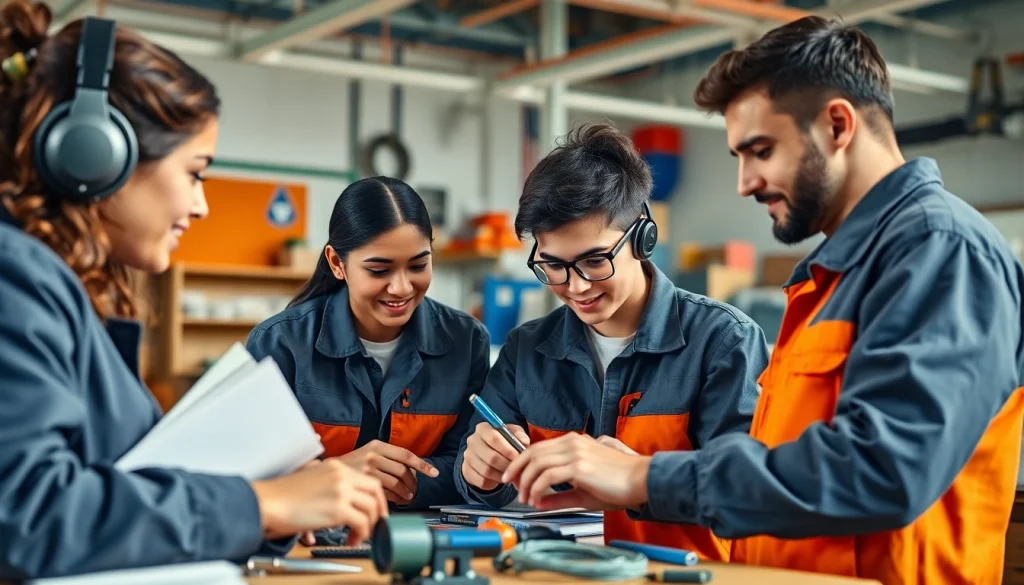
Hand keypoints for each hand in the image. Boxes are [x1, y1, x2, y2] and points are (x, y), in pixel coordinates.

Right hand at [250, 458, 387, 543]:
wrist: (267, 502)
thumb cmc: (281, 495)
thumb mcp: (310, 478)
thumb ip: (329, 484)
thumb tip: (342, 503)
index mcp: (336, 467)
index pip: (367, 479)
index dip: (375, 497)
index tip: (373, 510)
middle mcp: (342, 475)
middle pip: (376, 490)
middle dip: (380, 509)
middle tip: (376, 524)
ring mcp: (341, 490)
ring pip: (372, 507)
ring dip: (369, 525)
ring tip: (359, 536)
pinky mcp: (338, 508)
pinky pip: (362, 522)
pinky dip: (361, 534)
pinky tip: (351, 540)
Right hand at [337, 440, 438, 504]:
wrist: (319, 474)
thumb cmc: (345, 467)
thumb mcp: (365, 455)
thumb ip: (385, 459)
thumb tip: (410, 471)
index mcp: (376, 445)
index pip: (405, 455)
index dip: (422, 465)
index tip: (434, 472)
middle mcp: (372, 455)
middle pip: (403, 471)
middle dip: (413, 483)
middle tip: (414, 491)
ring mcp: (367, 470)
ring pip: (396, 484)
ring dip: (405, 493)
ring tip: (406, 498)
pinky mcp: (362, 484)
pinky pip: (386, 494)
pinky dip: (394, 500)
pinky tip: (395, 502)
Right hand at [462, 422, 529, 490]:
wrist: (488, 455)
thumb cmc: (503, 442)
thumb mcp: (512, 434)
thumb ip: (519, 436)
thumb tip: (524, 442)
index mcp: (483, 428)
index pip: (494, 438)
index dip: (507, 449)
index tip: (518, 457)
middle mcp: (472, 441)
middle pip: (491, 457)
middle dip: (506, 465)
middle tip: (516, 468)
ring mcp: (468, 457)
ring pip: (487, 471)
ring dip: (501, 475)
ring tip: (509, 473)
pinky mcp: (467, 471)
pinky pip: (482, 480)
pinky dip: (494, 482)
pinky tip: (500, 478)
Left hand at [502, 433, 650, 510]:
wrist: (641, 480)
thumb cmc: (619, 484)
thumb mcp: (584, 490)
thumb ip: (560, 496)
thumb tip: (539, 502)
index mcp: (574, 442)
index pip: (537, 448)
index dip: (521, 463)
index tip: (513, 477)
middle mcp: (572, 443)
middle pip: (532, 453)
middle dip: (517, 472)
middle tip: (512, 488)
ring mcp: (575, 453)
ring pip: (537, 464)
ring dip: (526, 483)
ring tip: (526, 498)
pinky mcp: (579, 467)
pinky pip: (547, 477)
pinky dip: (537, 489)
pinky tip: (537, 500)